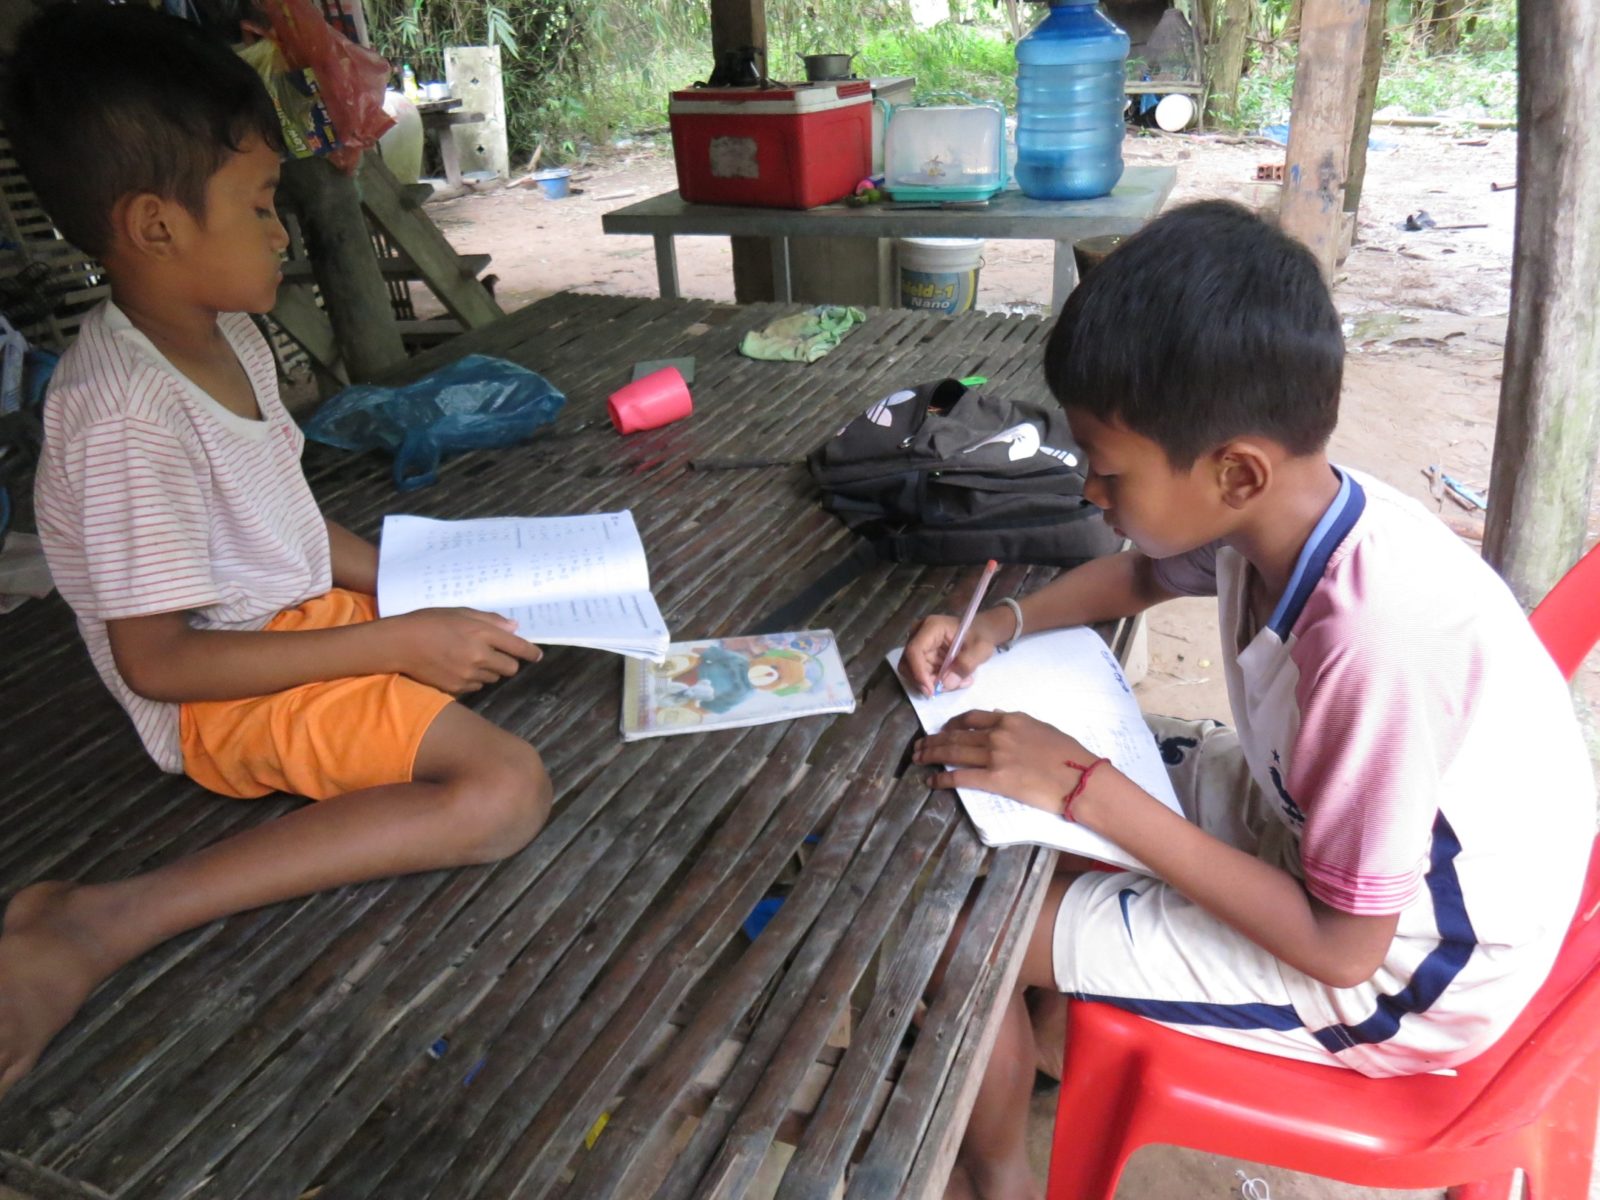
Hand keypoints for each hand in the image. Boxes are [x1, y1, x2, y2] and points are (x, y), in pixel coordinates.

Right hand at [382, 608, 542, 693]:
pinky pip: (476, 686)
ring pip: (493, 678)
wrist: (399, 644)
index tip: (537, 655)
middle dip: (507, 661)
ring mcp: (468, 674)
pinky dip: (473, 679)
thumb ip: (489, 620)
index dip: (531, 652)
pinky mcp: (456, 688)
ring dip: (490, 670)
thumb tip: (514, 627)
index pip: (518, 647)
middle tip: (494, 653)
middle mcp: (478, 656)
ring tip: (469, 657)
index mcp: (481, 634)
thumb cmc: (428, 622)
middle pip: (510, 668)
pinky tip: (458, 667)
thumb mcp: (460, 612)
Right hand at [898, 611, 1003, 696]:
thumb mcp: (981, 649)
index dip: (918, 672)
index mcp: (932, 627)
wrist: (982, 632)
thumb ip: (965, 664)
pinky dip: (937, 682)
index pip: (914, 650)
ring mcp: (919, 647)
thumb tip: (945, 683)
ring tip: (959, 681)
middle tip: (946, 689)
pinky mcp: (922, 657)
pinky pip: (923, 676)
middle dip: (925, 681)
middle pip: (908, 664)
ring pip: (914, 673)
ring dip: (934, 683)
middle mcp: (919, 635)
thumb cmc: (982, 636)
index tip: (931, 690)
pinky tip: (956, 678)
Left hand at [913, 709, 1098, 813]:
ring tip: (917, 759)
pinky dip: (941, 779)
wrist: (1080, 778)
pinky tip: (931, 782)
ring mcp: (994, 756)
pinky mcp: (994, 779)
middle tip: (918, 745)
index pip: (971, 718)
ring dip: (931, 756)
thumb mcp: (1042, 728)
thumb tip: (995, 718)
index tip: (942, 729)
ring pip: (952, 753)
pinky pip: (960, 777)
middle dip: (933, 740)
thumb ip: (1016, 724)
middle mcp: (997, 735)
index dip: (951, 724)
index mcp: (1010, 720)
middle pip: (956, 735)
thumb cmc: (1068, 755)